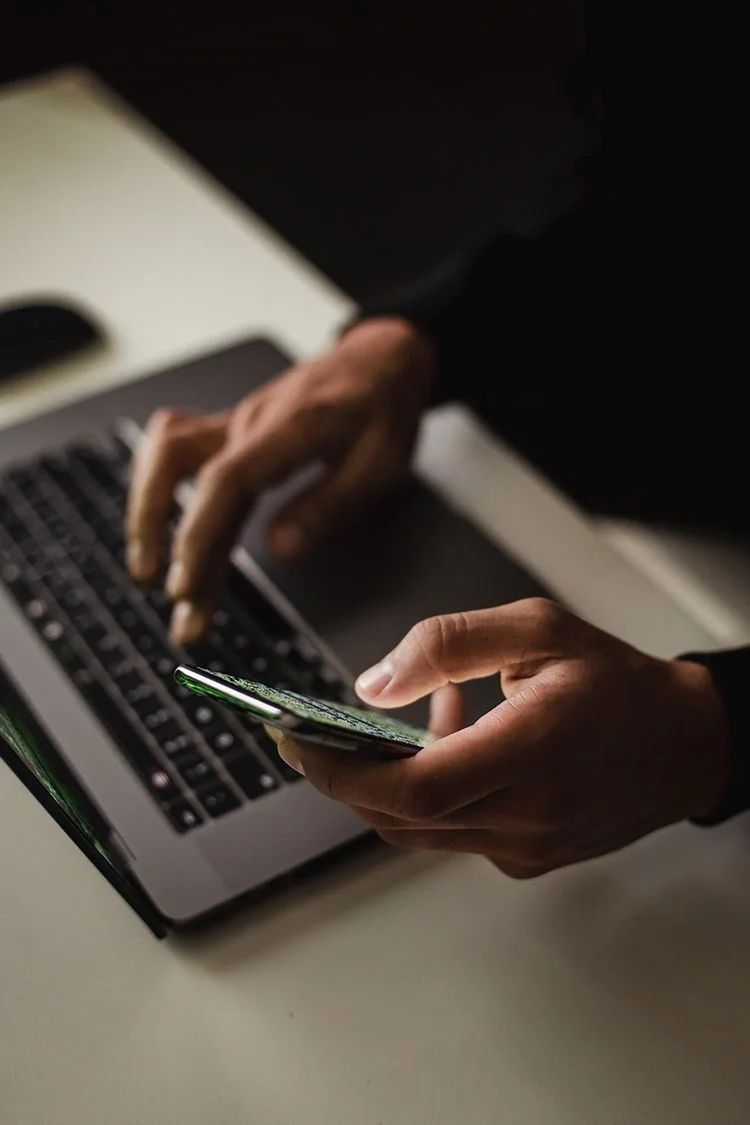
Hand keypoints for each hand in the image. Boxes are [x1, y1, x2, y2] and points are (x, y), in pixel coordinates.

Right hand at [125, 317, 435, 643]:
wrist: (380, 360)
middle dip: (164, 540)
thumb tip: (279, 549)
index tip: (187, 584)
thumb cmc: (383, 408)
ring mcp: (234, 423)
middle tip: (176, 602)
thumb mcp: (381, 463)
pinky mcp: (229, 430)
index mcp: (290, 428)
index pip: (225, 481)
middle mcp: (250, 421)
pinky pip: (174, 448)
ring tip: (147, 567)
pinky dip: (156, 487)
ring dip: (147, 510)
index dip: (199, 535)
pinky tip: (156, 524)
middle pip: (183, 472)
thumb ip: (328, 505)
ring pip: (165, 455)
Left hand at [275, 599, 730, 876]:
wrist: (681, 742)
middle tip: (315, 738)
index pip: (416, 788)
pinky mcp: (526, 858)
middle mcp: (527, 814)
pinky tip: (453, 746)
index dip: (344, 774)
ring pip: (420, 830)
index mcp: (532, 752)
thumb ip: (447, 644)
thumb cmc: (615, 682)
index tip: (300, 745)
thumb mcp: (534, 628)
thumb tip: (373, 685)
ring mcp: (527, 846)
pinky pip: (451, 834)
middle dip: (345, 779)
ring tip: (411, 722)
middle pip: (402, 816)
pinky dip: (429, 796)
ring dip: (390, 782)